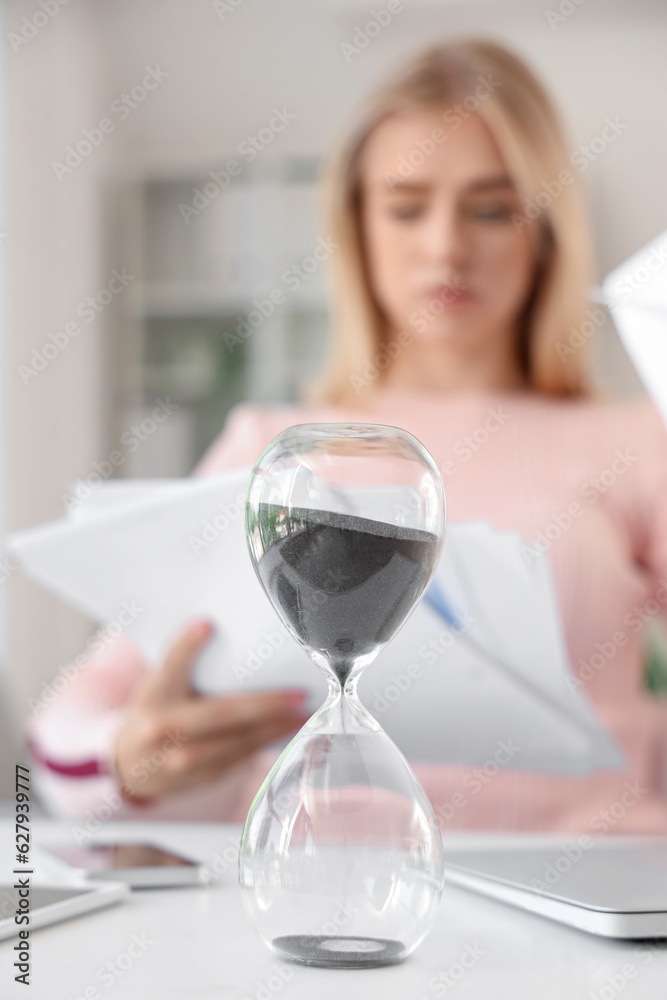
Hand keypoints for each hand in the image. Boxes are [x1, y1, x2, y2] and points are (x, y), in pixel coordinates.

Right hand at [114, 618, 308, 799]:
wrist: (127, 765)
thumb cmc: (152, 712)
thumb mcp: (157, 683)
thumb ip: (182, 663)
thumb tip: (217, 628)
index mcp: (154, 695)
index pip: (169, 666)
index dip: (186, 645)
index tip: (206, 624)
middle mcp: (165, 728)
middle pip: (220, 713)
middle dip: (265, 704)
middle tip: (297, 693)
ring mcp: (182, 758)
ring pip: (237, 742)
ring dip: (275, 728)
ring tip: (302, 713)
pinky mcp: (201, 776)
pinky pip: (240, 759)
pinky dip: (266, 744)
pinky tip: (287, 732)